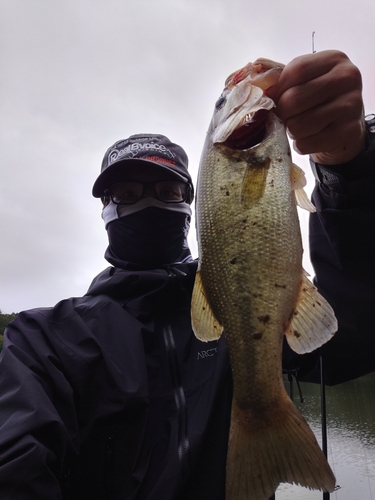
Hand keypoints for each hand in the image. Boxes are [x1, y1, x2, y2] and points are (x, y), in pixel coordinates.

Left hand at [267, 50, 365, 164]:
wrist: (346, 127)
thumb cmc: (319, 100)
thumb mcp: (306, 82)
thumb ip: (283, 80)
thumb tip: (258, 87)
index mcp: (334, 59)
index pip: (296, 70)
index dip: (278, 88)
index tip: (275, 98)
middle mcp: (347, 78)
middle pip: (293, 99)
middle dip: (283, 113)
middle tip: (287, 116)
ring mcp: (351, 106)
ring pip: (298, 125)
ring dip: (291, 130)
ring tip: (299, 127)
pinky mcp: (348, 132)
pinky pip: (306, 143)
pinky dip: (301, 144)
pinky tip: (309, 137)